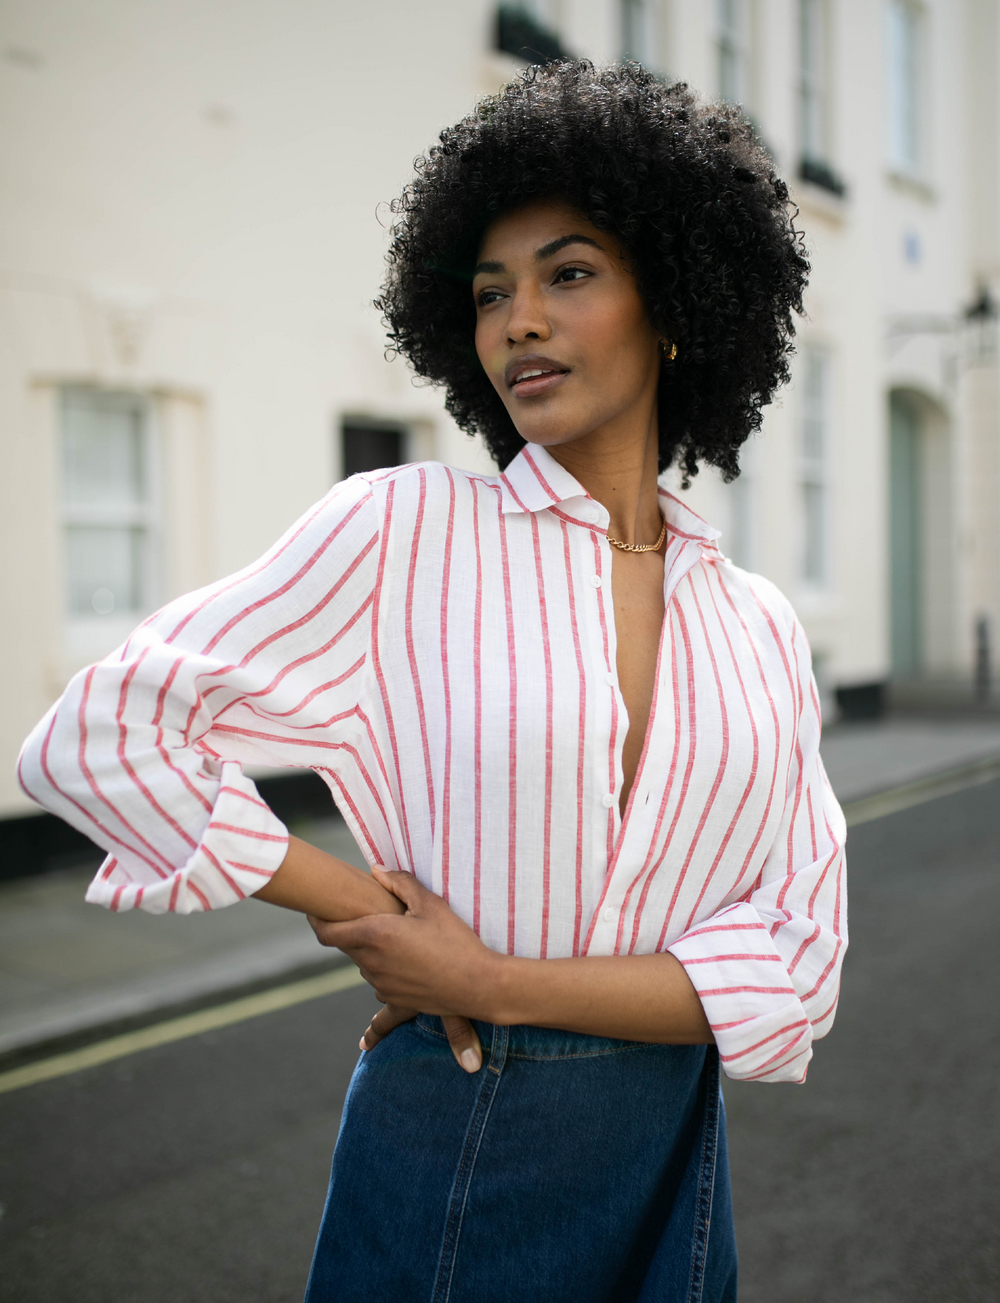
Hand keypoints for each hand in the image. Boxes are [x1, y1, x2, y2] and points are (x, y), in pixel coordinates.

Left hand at [309, 867, 497, 1071]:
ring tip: (393, 940)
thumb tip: (376, 870)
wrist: (478, 984)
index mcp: (375, 935)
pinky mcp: (397, 1002)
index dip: (315, 920)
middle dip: (346, 930)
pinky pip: (379, 1001)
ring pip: (364, 966)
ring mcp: (382, 985)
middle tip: (353, 915)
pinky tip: (364, 1044)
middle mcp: (371, 962)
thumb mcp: (430, 904)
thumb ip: (400, 882)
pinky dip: (375, 1004)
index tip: (311, 911)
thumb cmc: (455, 940)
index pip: (328, 932)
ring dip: (369, 954)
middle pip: (345, 946)